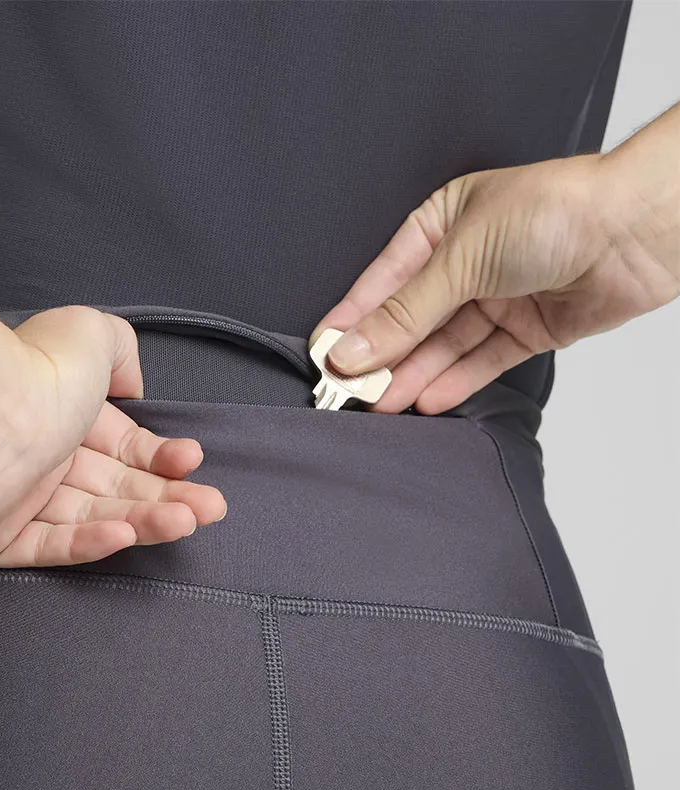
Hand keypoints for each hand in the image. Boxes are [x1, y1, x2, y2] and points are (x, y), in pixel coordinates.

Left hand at [0, 305, 226, 567]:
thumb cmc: (34, 370)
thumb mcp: (93, 335)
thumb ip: (121, 355)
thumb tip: (130, 387)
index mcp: (61, 415)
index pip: (122, 448)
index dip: (161, 459)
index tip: (192, 462)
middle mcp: (40, 459)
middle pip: (115, 488)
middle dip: (167, 497)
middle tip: (210, 509)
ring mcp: (15, 503)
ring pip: (90, 519)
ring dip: (142, 522)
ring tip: (184, 523)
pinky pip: (47, 547)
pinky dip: (88, 543)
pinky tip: (125, 535)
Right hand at [311, 140, 679, 413]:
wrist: (640, 226)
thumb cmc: (558, 209)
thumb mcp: (462, 258)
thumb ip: (404, 313)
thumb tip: (352, 348)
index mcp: (439, 225)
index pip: (381, 282)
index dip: (351, 322)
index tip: (323, 357)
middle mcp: (465, 262)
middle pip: (410, 320)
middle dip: (381, 357)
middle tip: (349, 392)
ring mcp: (496, 296)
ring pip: (443, 346)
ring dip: (412, 375)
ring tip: (381, 405)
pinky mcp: (526, 327)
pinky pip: (481, 360)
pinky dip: (455, 381)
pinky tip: (425, 399)